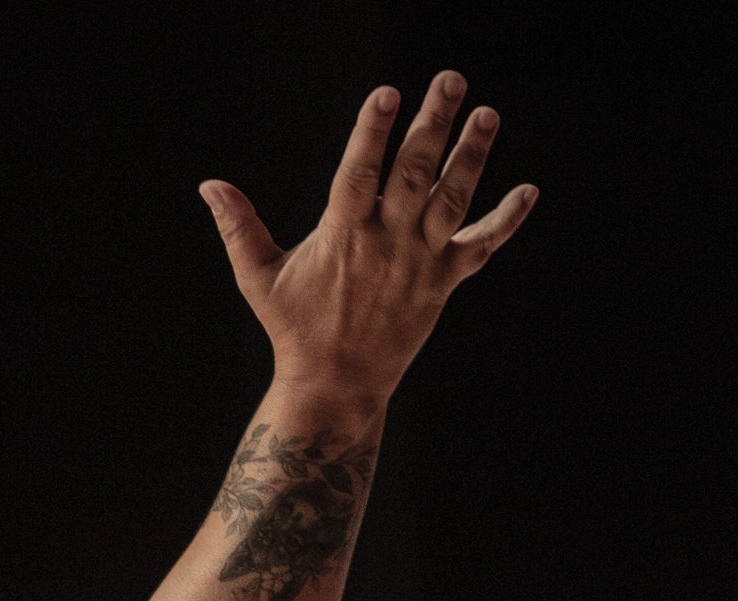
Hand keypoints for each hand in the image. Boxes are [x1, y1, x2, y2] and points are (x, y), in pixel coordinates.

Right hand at [202, 73, 536, 409]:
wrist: (336, 385)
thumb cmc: (294, 328)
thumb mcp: (259, 277)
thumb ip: (239, 227)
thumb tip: (209, 185)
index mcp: (342, 236)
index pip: (359, 173)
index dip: (373, 133)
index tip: (387, 94)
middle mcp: (386, 244)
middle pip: (414, 174)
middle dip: (433, 124)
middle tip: (450, 79)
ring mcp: (419, 263)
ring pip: (453, 201)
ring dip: (472, 157)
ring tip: (487, 114)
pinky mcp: (443, 284)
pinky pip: (480, 247)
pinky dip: (506, 221)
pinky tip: (529, 190)